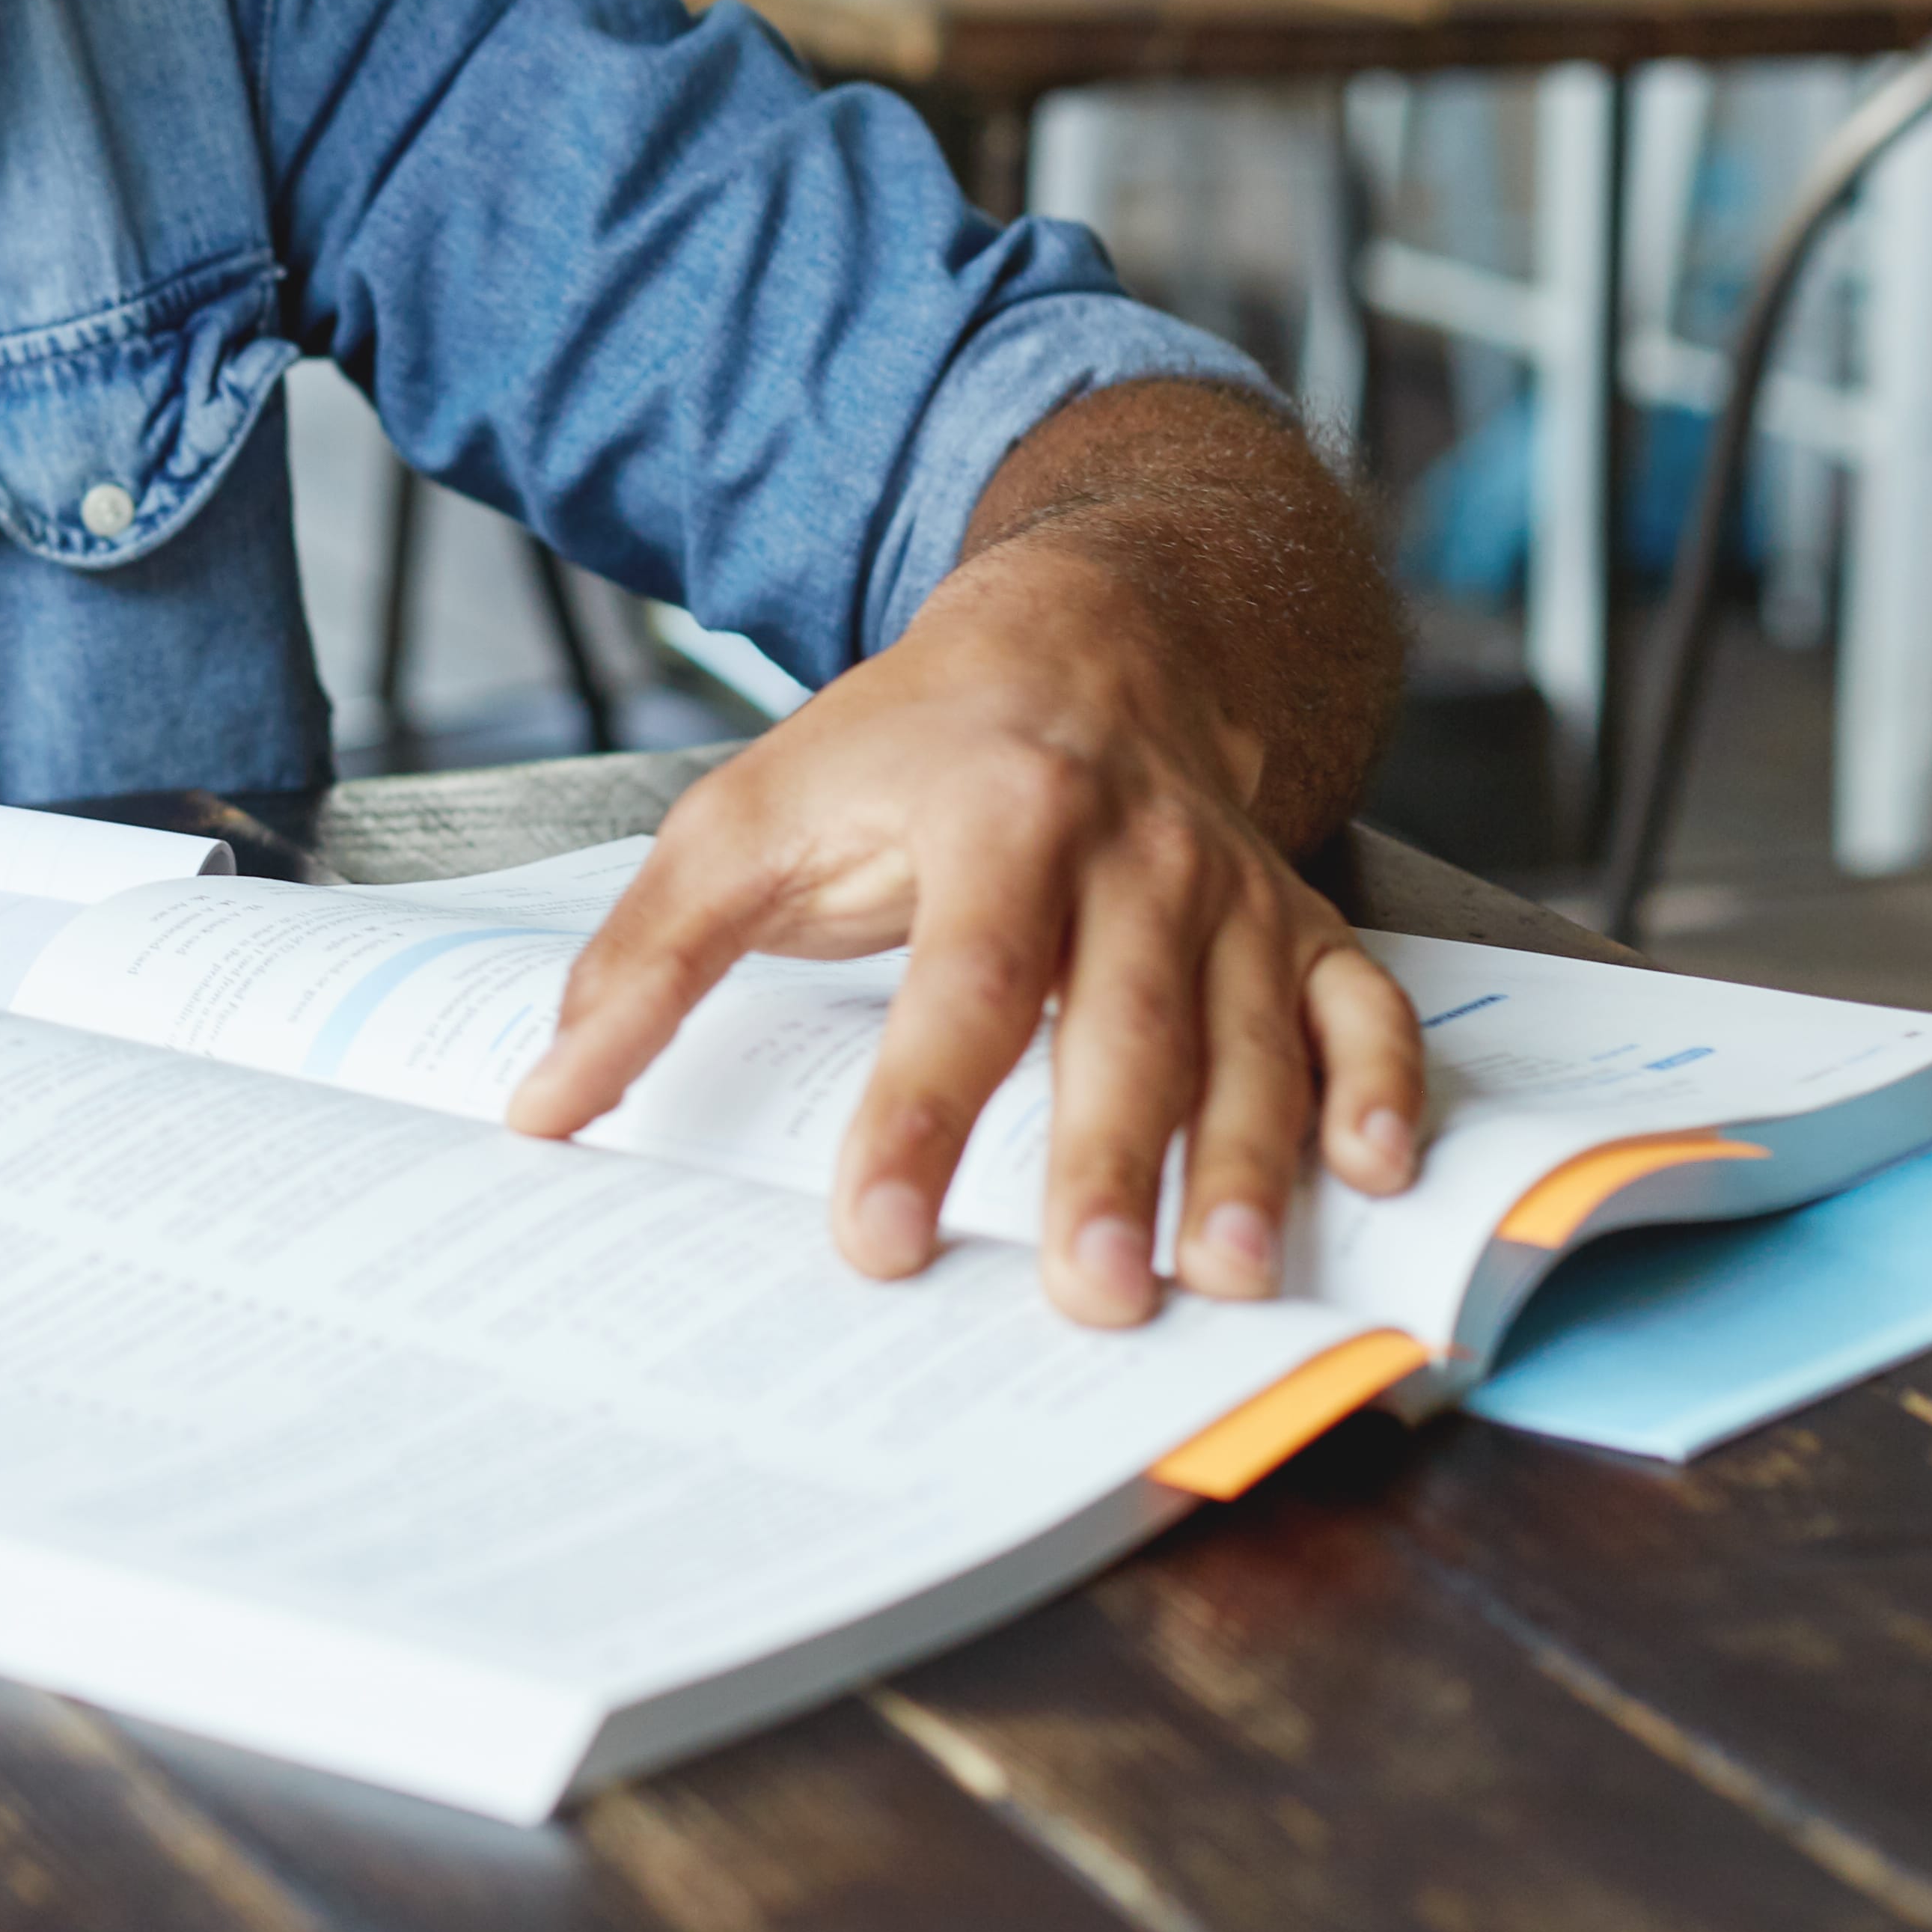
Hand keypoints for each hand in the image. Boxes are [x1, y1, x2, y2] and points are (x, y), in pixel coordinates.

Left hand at [504, 529, 1424, 1325]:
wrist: (1088, 634)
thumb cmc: (900, 750)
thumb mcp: (747, 819)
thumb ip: (646, 961)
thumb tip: (545, 1102)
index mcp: (994, 813)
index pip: (958, 984)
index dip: (919, 1114)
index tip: (879, 1235)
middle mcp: (1131, 854)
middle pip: (1120, 1026)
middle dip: (1107, 1166)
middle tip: (1089, 1297)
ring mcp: (1230, 893)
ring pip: (1249, 1038)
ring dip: (1246, 1162)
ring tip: (1228, 1280)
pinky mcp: (1300, 923)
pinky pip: (1364, 1006)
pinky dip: (1386, 1087)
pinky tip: (1382, 1179)